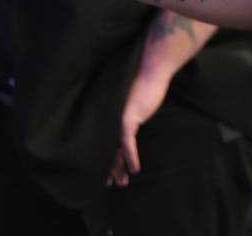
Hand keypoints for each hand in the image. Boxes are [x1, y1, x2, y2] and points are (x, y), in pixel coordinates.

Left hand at [109, 67, 169, 185]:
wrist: (152, 67)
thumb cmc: (143, 80)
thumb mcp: (131, 100)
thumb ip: (124, 112)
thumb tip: (122, 125)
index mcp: (104, 112)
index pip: (100, 139)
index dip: (101, 157)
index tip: (104, 172)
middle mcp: (106, 117)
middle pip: (103, 147)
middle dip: (107, 168)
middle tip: (108, 184)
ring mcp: (116, 118)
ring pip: (113, 150)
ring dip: (118, 168)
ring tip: (122, 182)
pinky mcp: (127, 119)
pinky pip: (127, 145)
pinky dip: (131, 158)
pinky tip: (135, 169)